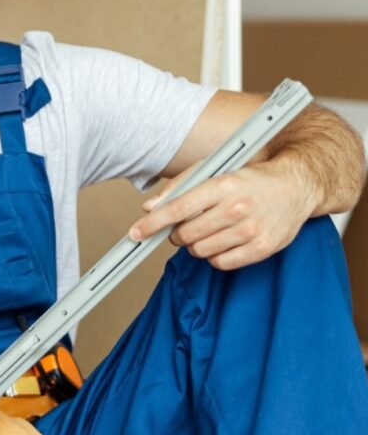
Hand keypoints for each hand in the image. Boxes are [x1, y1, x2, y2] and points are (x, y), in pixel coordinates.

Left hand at [128, 159, 315, 269]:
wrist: (298, 185)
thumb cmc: (252, 178)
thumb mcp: (216, 170)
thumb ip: (180, 186)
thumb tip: (150, 206)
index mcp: (223, 185)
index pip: (177, 209)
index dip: (152, 224)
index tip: (136, 233)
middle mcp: (237, 208)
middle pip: (185, 235)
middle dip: (178, 233)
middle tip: (187, 226)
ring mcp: (251, 230)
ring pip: (200, 251)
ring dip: (196, 245)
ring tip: (210, 230)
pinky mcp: (262, 248)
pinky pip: (221, 263)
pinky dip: (214, 256)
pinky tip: (223, 241)